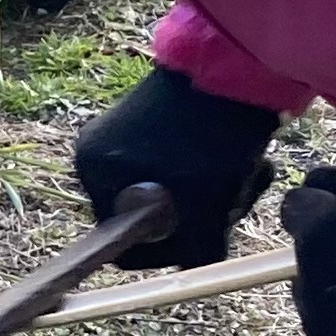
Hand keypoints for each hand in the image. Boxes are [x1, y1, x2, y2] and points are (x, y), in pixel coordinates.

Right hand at [75, 66, 278, 268]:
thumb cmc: (210, 138)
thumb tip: (198, 271)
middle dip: (192, 217)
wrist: (233, 64)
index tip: (203, 236)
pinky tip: (236, 158)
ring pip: (164, 191)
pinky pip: (171, 164)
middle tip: (231, 202)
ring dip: (205, 194)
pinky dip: (203, 169)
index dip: (165, 251)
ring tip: (242, 176)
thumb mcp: (206, 207)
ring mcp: (120, 131)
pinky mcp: (147, 116)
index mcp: (93, 170)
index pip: (121, 243)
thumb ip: (196, 252)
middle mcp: (96, 151)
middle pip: (145, 216)